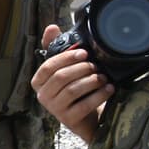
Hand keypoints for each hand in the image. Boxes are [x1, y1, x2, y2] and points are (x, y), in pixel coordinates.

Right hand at [31, 24, 112, 142]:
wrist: (85, 118)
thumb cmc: (75, 90)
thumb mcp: (65, 69)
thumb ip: (57, 49)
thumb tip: (51, 28)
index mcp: (39, 82)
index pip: (47, 66)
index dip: (66, 58)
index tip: (84, 52)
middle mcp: (43, 96)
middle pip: (60, 77)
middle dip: (81, 68)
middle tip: (96, 65)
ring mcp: (55, 109)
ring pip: (72, 90)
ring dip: (91, 81)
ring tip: (103, 77)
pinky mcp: (69, 120)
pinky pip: (84, 104)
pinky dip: (99, 95)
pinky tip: (109, 88)